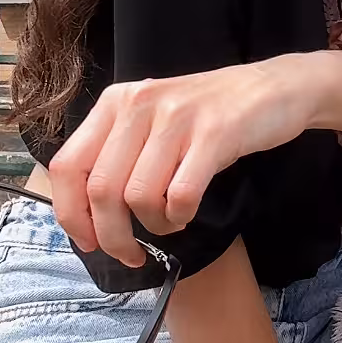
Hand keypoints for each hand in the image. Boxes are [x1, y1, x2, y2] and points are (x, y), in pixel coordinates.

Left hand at [50, 57, 315, 264]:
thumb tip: (86, 215)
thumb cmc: (208, 114)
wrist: (274, 88)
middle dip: (112, 237)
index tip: (88, 242)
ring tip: (168, 223)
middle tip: (131, 254)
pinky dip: (180, 216)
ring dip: (152, 227)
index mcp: (115, 104)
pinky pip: (181, 195)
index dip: (71, 214)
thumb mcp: (151, 121)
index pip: (68, 166)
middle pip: (102, 190)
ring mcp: (177, 118)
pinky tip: (187, 212)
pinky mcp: (215, 134)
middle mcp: (138, 106)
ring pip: (139, 197)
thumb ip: (116, 154)